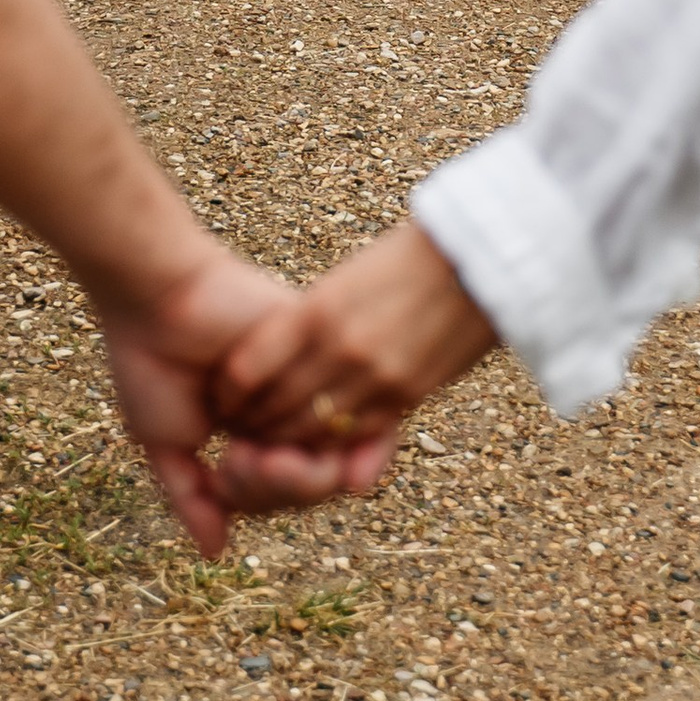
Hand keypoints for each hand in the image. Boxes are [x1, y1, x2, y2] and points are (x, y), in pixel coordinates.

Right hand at [92, 243, 393, 554]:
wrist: (155, 300)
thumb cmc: (149, 363)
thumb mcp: (163, 444)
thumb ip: (192, 498)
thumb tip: (215, 554)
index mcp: (249, 432)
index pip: (277, 491)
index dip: (258, 498)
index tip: (224, 481)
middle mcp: (284, 412)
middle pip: (309, 482)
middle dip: (276, 487)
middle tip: (238, 461)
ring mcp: (304, 387)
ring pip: (327, 459)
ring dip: (287, 471)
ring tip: (246, 447)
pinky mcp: (322, 358)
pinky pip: (349, 420)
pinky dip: (318, 444)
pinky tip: (280, 442)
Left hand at [210, 219, 498, 451]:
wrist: (478, 259)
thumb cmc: (406, 258)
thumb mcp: (344, 279)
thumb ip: (310, 319)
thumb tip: (277, 354)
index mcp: (317, 312)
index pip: (248, 369)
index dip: (228, 391)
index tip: (221, 394)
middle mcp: (342, 350)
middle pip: (275, 407)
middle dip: (250, 422)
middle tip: (236, 427)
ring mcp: (377, 378)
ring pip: (312, 430)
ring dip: (286, 440)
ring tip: (271, 439)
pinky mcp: (409, 396)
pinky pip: (357, 434)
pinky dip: (332, 442)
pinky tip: (319, 440)